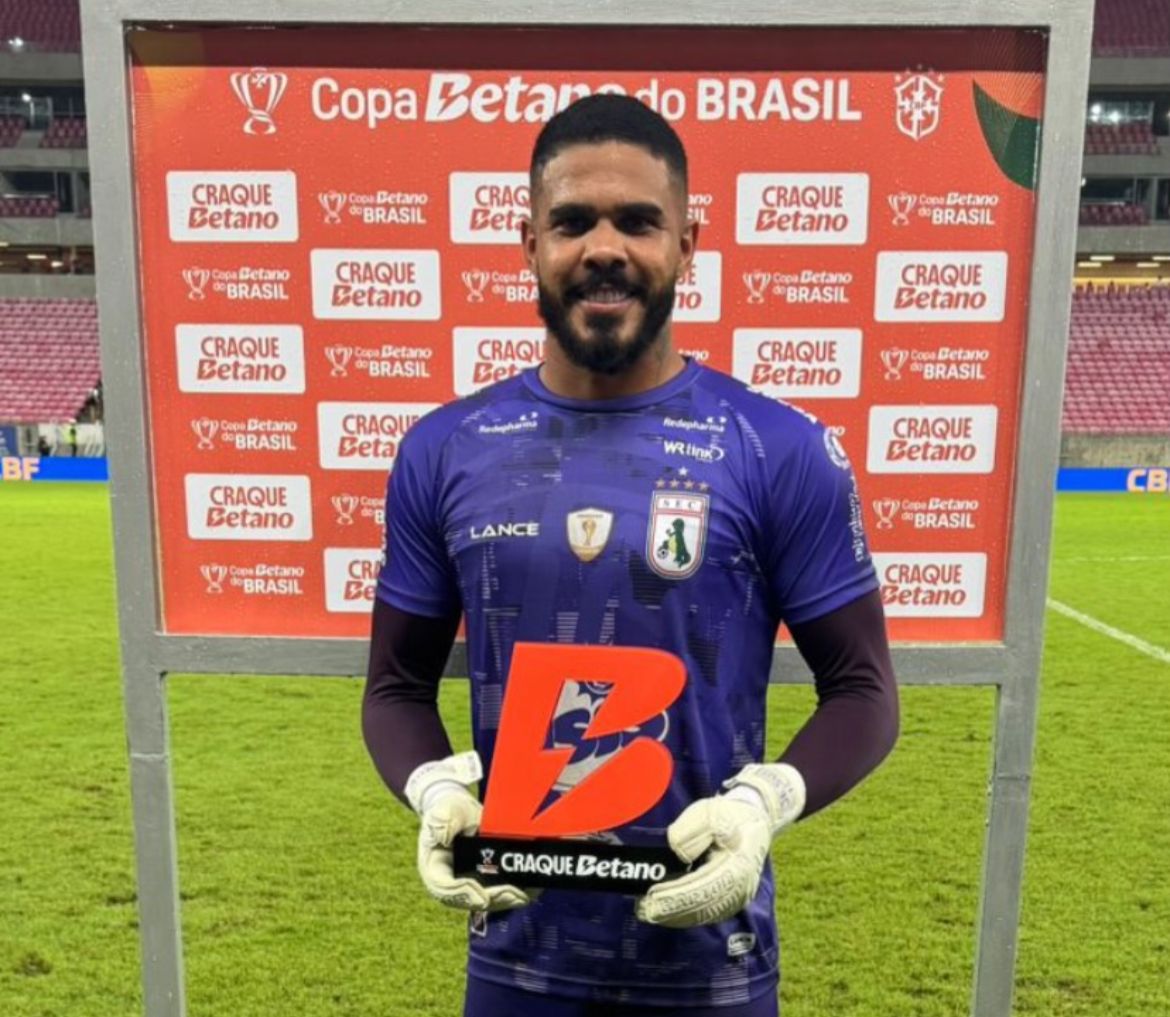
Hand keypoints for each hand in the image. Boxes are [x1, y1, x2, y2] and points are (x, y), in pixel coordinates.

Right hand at [406, 751, 535, 912]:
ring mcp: (472, 886)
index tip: (481, 894)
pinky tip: (534, 884)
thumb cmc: (450, 811)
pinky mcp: (489, 883)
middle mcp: (453, 885)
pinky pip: (503, 892)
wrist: (461, 813)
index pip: (445, 888)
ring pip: (490, 900)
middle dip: (493, 898)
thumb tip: (443, 836)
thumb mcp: (444, 809)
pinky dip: (518, 890)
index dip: (463, 894)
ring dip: (508, 898)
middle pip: (472, 900)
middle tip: (512, 893)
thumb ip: (442, 820)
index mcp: (436, 870)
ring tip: (526, 890)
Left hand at [636, 763, 805, 927]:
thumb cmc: (728, 817)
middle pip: (700, 908)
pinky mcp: (729, 903)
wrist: (753, 823)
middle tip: (641, 908)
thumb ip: (692, 833)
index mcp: (737, 867)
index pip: (702, 888)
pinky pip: (704, 914)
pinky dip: (683, 915)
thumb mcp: (709, 814)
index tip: (651, 897)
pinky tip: (663, 912)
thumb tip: (677, 855)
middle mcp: (739, 890)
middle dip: (669, 910)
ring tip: (646, 910)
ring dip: (673, 916)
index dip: (675, 896)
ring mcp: (735, 900)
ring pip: (701, 916)